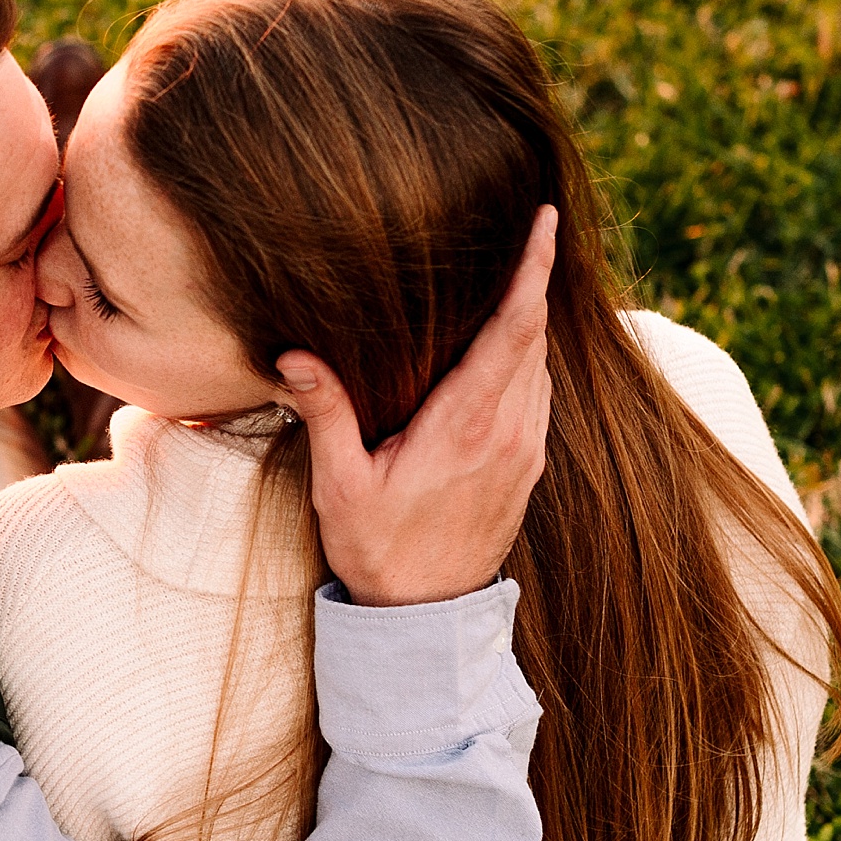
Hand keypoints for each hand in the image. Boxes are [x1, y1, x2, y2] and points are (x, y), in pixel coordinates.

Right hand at [277, 206, 556, 606]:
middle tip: (534, 223)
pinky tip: (513, 338)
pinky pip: (540, 389)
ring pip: (542, 361)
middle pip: (535, 334)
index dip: (532, 271)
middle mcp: (510, 431)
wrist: (425, 618)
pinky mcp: (529, 463)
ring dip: (535, 314)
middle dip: (536, 276)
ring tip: (524, 267)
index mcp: (467, 425)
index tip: (545, 222)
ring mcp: (526, 448)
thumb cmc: (378, 549)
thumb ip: (326, 414)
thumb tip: (294, 355)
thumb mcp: (340, 484)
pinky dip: (531, 352)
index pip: (513, 330)